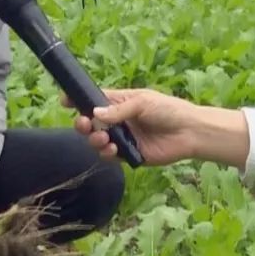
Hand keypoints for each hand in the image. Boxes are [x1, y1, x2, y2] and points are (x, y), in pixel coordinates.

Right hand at [64, 88, 250, 168]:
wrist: (189, 132)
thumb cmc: (168, 110)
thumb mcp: (142, 103)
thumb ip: (118, 110)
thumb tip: (94, 113)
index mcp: (119, 102)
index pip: (93, 100)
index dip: (78, 100)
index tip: (65, 101)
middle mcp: (117, 120)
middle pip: (91, 122)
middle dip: (82, 123)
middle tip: (84, 125)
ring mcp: (122, 138)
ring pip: (97, 140)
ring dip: (94, 139)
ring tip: (103, 138)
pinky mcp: (129, 155)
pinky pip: (111, 156)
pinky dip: (107, 153)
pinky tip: (113, 149)